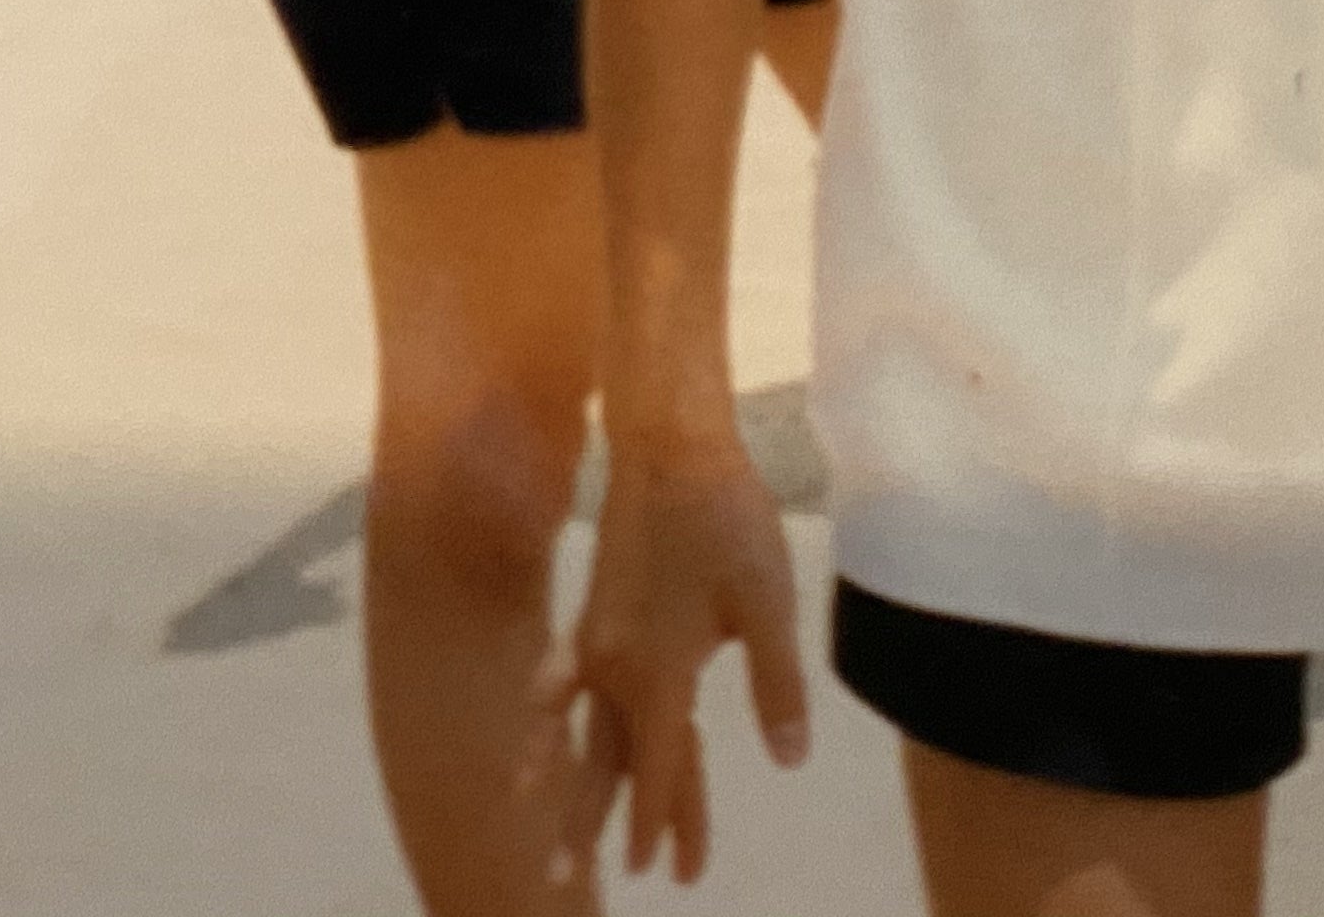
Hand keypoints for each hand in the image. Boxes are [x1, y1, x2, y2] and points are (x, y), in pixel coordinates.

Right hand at [545, 442, 809, 889]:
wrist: (670, 449)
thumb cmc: (729, 521)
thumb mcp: (767, 602)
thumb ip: (776, 684)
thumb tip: (788, 759)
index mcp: (661, 673)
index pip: (659, 767)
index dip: (658, 821)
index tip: (658, 872)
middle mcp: (617, 669)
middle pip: (610, 763)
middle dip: (599, 825)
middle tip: (573, 884)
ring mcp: (597, 643)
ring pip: (585, 730)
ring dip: (569, 781)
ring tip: (538, 825)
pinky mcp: (594, 615)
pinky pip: (565, 682)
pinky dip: (547, 712)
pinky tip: (534, 717)